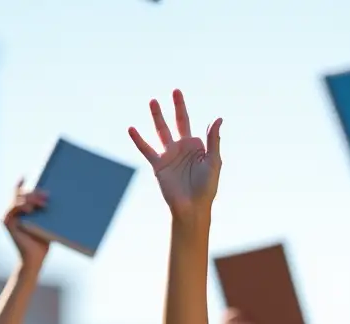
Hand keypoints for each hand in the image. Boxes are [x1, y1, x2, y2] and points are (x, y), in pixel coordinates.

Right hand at [3, 179, 49, 265]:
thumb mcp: (48, 223)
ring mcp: (9, 215)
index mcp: (22, 210)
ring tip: (43, 204)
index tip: (28, 175)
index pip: (21, 192)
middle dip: (35, 193)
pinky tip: (31, 209)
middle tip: (48, 196)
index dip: (23, 183)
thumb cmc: (43, 242)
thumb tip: (57, 199)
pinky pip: (13, 209)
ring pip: (18, 199)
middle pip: (22, 194)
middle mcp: (13, 211)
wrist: (35, 259)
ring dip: (31, 199)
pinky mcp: (7, 222)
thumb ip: (47, 212)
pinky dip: (22, 206)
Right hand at [129, 89, 221, 223]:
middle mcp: (182, 148)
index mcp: (196, 147)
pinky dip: (138, 139)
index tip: (184, 96)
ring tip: (153, 101)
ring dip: (157, 117)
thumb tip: (217, 118)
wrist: (192, 207)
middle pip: (178, 122)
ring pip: (162, 131)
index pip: (192, 124)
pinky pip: (146, 149)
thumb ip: (214, 140)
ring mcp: (169, 155)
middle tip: (175, 90)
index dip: (187, 111)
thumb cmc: (206, 188)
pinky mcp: (158, 165)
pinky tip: (131, 128)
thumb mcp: (213, 162)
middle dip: (177, 107)